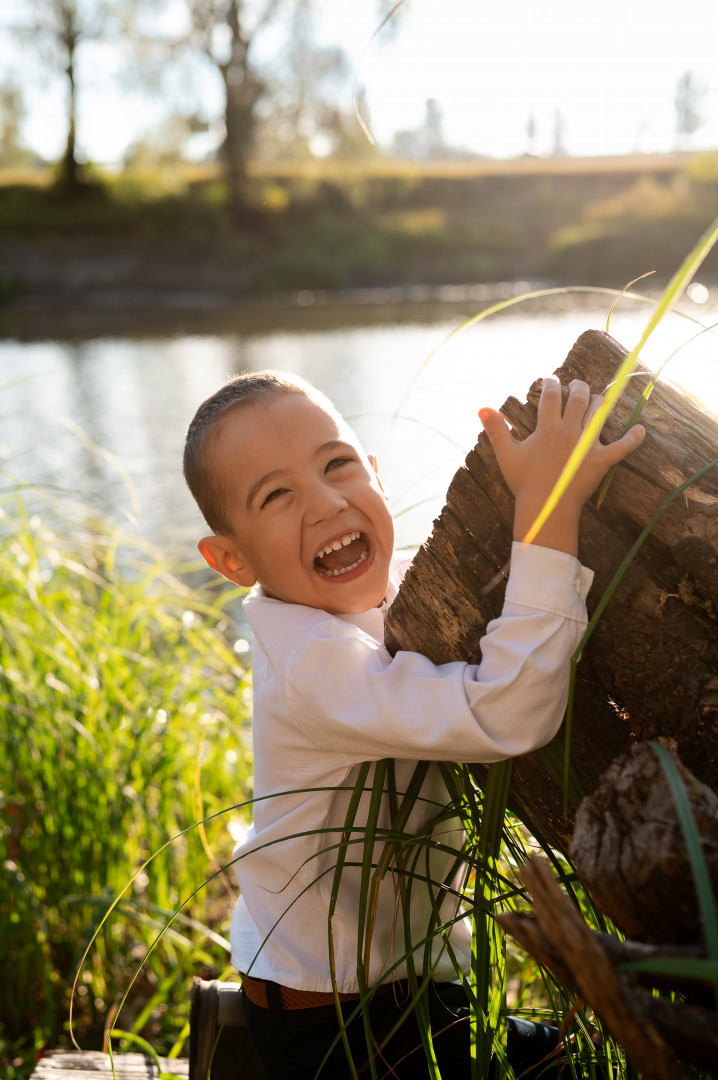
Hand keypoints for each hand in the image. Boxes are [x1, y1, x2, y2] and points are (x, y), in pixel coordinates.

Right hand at [479, 375, 644, 555]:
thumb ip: (496, 429)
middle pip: (578, 399)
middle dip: (578, 387)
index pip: (552, 396)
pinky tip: (641, 429)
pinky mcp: (601, 461)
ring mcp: (588, 445)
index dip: (551, 384)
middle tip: (577, 383)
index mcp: (548, 428)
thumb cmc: (523, 483)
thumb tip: (482, 407)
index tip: (551, 379)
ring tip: (596, 398)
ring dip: (598, 402)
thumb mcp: (506, 455)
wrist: (545, 508)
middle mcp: (570, 431)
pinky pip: (623, 447)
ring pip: (598, 414)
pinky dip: (634, 438)